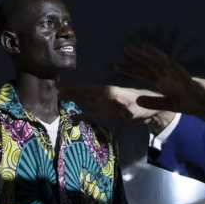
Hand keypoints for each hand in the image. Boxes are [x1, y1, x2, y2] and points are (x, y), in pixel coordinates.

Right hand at [56, 83, 175, 133]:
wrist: (151, 110)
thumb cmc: (143, 105)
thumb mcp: (136, 106)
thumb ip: (126, 107)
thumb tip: (118, 106)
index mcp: (108, 91)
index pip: (87, 88)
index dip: (73, 87)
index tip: (61, 86)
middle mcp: (103, 97)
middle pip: (82, 92)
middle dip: (69, 90)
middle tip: (54, 88)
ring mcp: (104, 105)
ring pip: (84, 101)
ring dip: (73, 99)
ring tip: (59, 97)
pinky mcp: (106, 114)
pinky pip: (91, 114)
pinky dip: (81, 116)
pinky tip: (71, 118)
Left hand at [115, 43, 204, 119]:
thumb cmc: (195, 102)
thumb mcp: (171, 105)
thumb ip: (155, 102)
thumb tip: (137, 99)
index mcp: (164, 82)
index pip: (144, 74)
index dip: (131, 69)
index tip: (116, 66)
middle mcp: (169, 76)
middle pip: (151, 64)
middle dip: (137, 57)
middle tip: (124, 47)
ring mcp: (179, 76)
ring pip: (164, 63)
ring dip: (154, 54)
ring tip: (143, 47)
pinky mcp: (189, 81)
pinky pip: (180, 71)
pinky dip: (172, 64)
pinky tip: (164, 58)